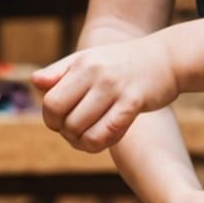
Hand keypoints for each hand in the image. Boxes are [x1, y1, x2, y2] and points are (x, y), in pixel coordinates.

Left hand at [33, 36, 179, 152]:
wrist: (168, 58)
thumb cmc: (125, 62)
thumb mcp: (91, 59)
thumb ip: (61, 71)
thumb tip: (35, 83)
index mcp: (81, 63)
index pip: (49, 101)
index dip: (51, 119)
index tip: (63, 122)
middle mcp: (94, 73)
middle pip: (59, 115)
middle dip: (63, 131)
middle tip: (76, 133)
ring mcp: (114, 87)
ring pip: (80, 129)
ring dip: (80, 142)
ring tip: (89, 138)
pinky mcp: (133, 102)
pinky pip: (105, 134)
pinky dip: (99, 144)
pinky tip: (105, 140)